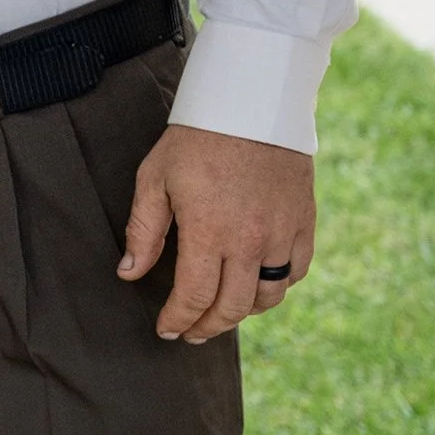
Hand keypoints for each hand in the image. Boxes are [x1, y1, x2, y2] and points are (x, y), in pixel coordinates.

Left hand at [118, 122, 313, 342]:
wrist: (250, 102)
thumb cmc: (195, 139)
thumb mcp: (155, 179)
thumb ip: (144, 231)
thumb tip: (129, 273)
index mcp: (209, 232)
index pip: (195, 298)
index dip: (178, 320)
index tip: (167, 329)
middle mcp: (250, 240)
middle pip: (232, 307)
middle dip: (208, 326)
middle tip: (191, 332)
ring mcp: (282, 232)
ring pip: (268, 296)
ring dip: (243, 312)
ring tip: (222, 313)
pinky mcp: (304, 221)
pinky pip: (296, 271)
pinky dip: (277, 287)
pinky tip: (257, 286)